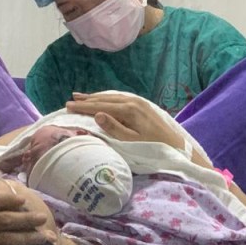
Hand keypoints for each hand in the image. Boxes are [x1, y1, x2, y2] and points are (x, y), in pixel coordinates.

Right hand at [65, 92, 183, 148]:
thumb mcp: (131, 142)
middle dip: (87, 99)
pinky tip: (103, 99)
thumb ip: (114, 128)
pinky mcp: (143, 105)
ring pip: (113, 96)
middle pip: (105, 98)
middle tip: (71, 99)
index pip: (100, 106)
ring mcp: (139, 102)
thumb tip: (97, 114)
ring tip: (82, 97)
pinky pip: (120, 97)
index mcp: (128, 110)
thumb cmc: (153, 148)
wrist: (177, 146)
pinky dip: (108, 97)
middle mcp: (133, 102)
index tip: (68, 106)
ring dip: (97, 96)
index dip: (83, 107)